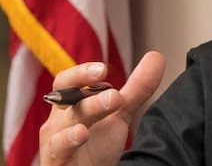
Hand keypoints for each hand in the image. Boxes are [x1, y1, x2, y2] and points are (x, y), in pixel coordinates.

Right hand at [39, 51, 165, 165]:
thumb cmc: (95, 146)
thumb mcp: (119, 113)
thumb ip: (137, 88)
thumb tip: (156, 56)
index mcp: (70, 106)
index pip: (67, 82)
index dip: (81, 73)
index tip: (103, 69)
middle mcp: (57, 123)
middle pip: (67, 104)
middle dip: (91, 99)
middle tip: (116, 95)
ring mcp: (54, 144)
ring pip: (61, 129)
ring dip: (83, 118)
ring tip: (106, 111)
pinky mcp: (56, 164)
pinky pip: (56, 152)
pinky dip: (66, 142)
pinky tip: (80, 134)